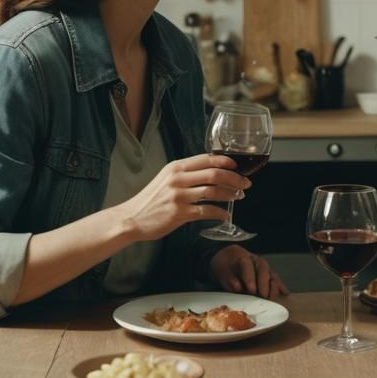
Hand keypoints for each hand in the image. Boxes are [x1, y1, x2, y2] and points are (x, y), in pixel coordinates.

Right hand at [115, 154, 250, 242]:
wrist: (131, 218)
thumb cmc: (151, 199)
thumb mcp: (166, 178)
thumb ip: (186, 173)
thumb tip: (211, 170)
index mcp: (176, 167)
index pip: (207, 159)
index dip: (226, 161)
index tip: (238, 166)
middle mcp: (178, 179)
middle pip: (214, 173)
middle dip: (234, 178)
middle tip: (245, 184)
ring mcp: (178, 196)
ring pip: (213, 191)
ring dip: (230, 194)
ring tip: (239, 197)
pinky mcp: (179, 213)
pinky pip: (206, 211)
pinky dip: (220, 213)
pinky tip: (226, 215)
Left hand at [210, 246, 288, 299]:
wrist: (227, 258)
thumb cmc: (224, 265)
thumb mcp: (221, 271)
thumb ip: (229, 279)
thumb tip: (238, 287)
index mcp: (242, 257)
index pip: (247, 265)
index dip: (250, 277)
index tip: (251, 290)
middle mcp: (255, 261)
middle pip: (263, 269)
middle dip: (264, 283)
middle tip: (263, 296)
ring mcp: (263, 267)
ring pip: (271, 273)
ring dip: (273, 287)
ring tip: (272, 299)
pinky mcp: (267, 274)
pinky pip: (275, 279)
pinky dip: (280, 286)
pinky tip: (286, 293)